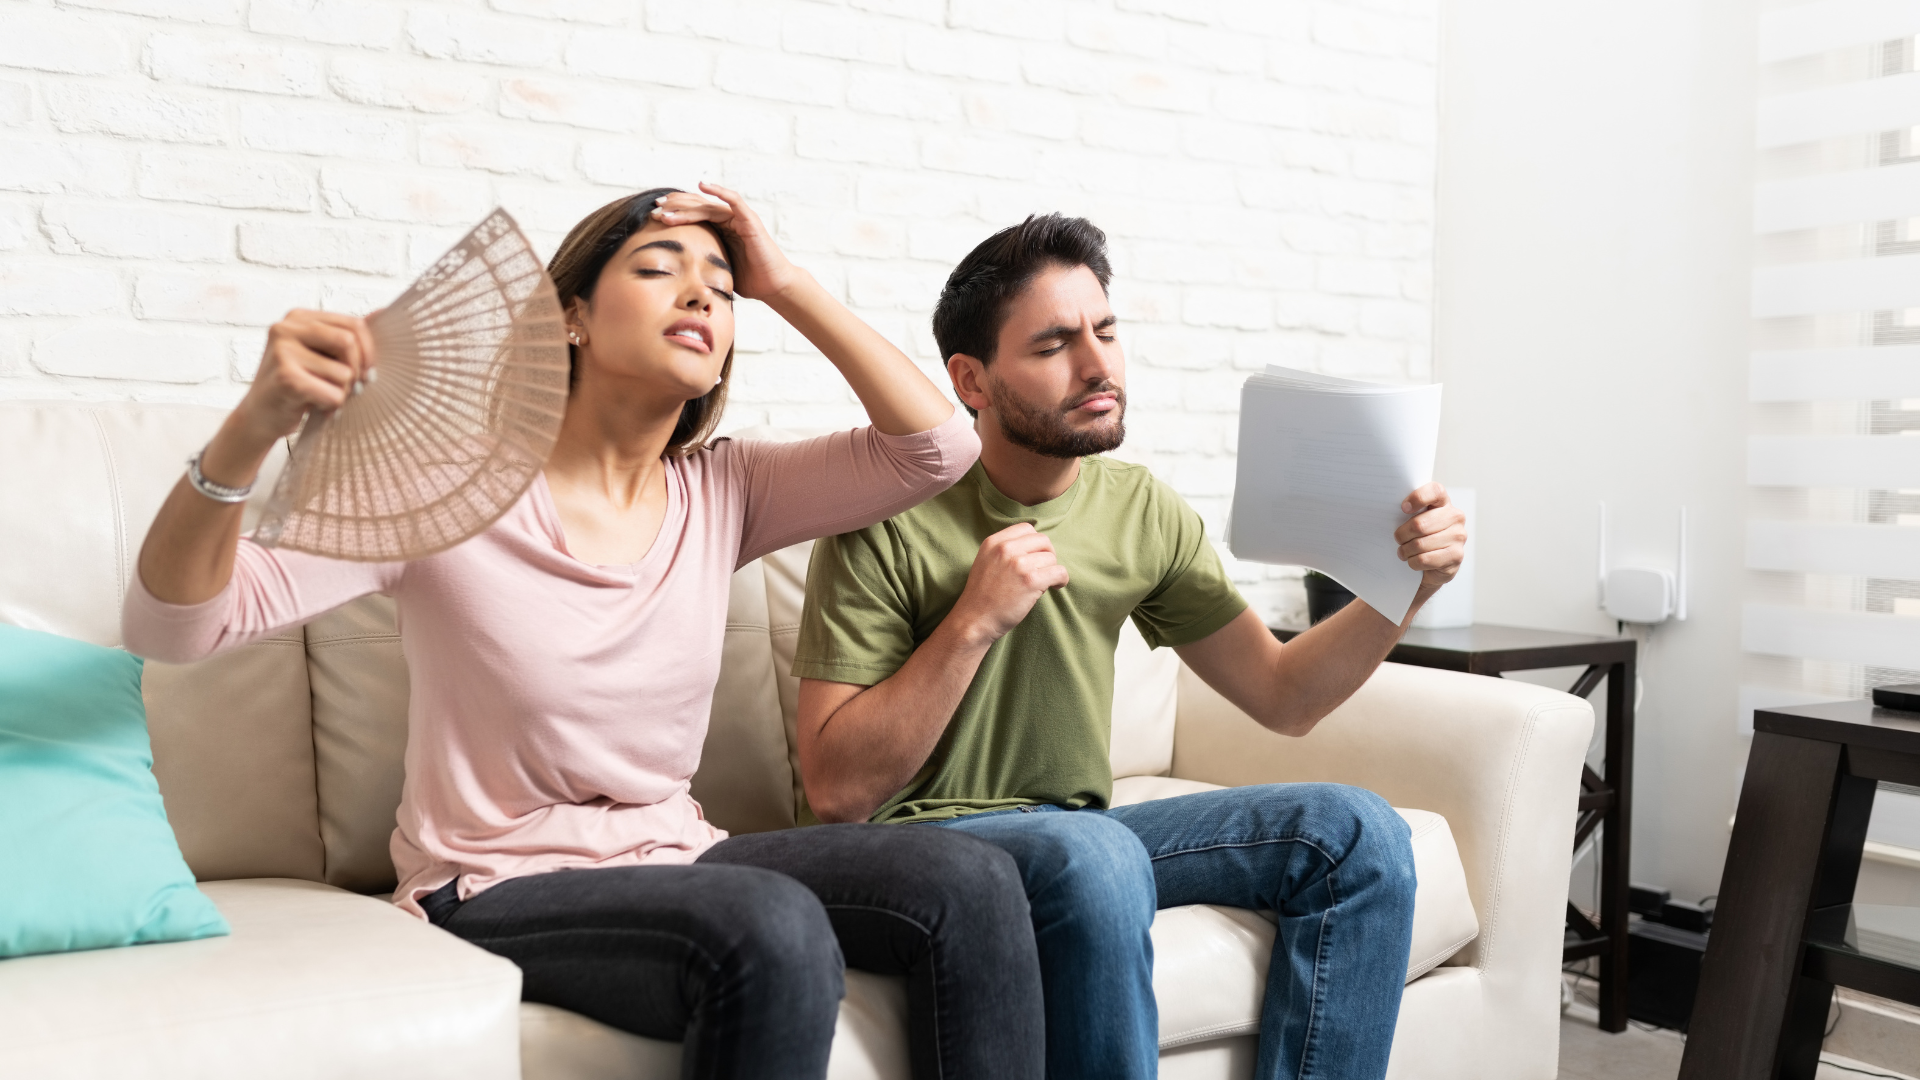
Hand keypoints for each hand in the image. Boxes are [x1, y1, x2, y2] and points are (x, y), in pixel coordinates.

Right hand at [233, 309, 375, 444]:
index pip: (354, 324)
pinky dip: (331, 406)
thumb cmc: (296, 384)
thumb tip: (381, 313)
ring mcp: (283, 351)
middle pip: (349, 342)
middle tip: (347, 387)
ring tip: (320, 396)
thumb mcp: (319, 354)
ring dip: (341, 393)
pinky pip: (333, 394)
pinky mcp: (286, 377)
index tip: (367, 370)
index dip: (369, 350)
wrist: (259, 416)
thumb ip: (345, 336)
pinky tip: (313, 406)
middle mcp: (286, 328)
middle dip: (357, 370)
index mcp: (298, 317)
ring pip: (344, 372)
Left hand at [652, 182, 799, 300]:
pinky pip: (734, 201)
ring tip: (667, 209)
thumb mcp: (715, 267)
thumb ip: (700, 260)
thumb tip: (672, 269)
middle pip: (697, 206)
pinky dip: (720, 192)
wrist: (771, 286)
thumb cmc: (746, 280)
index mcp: (719, 229)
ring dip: (686, 206)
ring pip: (708, 206)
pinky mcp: (749, 220)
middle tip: (655, 208)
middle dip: (675, 206)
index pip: (693, 214)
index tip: (653, 214)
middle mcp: (727, 220)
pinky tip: (704, 186)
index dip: (674, 212)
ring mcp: (738, 218)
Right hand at [950, 523, 1070, 645]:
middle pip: (1043, 540)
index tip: (1036, 556)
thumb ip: (1004, 550)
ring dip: (1051, 570)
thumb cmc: (981, 596)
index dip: (1035, 542)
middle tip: (1044, 569)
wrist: (974, 620)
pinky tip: (1055, 586)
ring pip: (1051, 558)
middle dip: (1047, 554)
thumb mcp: (985, 562)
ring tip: (1043, 583)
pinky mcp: (1030, 581)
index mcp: (994, 542)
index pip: (1026, 528)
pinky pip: (1059, 572)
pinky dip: (1061, 580)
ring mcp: (1018, 564)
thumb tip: (1034, 548)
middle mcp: (1005, 549)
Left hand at [1396, 483, 1466, 588]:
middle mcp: (1455, 516)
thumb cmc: (1421, 536)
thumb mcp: (1415, 519)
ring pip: (1420, 544)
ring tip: (1403, 552)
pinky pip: (1425, 559)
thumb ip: (1409, 511)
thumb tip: (1387, 510)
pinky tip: (1413, 561)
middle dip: (1402, 535)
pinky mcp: (1456, 555)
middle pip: (1420, 524)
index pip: (1435, 491)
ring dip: (1406, 551)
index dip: (1418, 498)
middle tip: (1398, 539)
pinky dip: (1413, 562)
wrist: (1435, 564)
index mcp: (1443, 502)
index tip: (1403, 508)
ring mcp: (1458, 536)